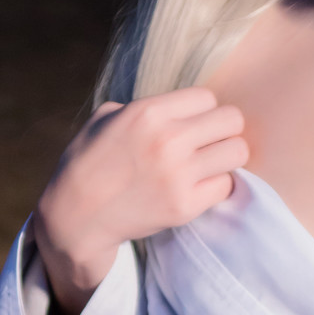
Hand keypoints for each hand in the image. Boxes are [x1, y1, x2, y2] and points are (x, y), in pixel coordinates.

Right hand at [34, 88, 248, 314]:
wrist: (76, 216)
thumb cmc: (88, 162)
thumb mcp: (106, 118)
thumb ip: (145, 106)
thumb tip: (180, 106)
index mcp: (148, 112)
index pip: (208, 97)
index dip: (201, 111)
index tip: (190, 124)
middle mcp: (168, 140)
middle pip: (232, 120)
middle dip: (223, 130)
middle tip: (208, 143)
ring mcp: (178, 176)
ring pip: (237, 152)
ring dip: (225, 157)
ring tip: (208, 164)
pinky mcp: (184, 206)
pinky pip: (226, 186)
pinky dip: (216, 185)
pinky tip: (198, 186)